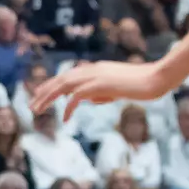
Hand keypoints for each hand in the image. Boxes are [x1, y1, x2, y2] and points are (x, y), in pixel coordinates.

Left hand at [32, 59, 176, 120]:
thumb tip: (85, 99)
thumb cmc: (140, 85)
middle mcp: (92, 69)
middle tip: (31, 106)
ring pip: (64, 85)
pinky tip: (64, 119)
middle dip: (43, 92)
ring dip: (48, 97)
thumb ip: (99, 92)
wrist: (157, 78)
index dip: (51, 85)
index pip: (67, 76)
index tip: (38, 94)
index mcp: (95, 69)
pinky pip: (78, 96)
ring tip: (37, 110)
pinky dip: (68, 107)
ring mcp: (96, 75)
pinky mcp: (101, 84)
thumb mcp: (115, 89)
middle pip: (61, 80)